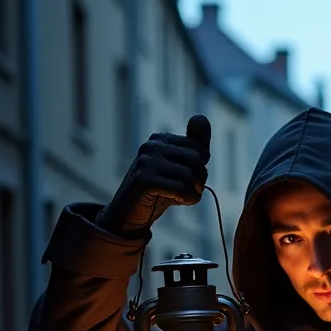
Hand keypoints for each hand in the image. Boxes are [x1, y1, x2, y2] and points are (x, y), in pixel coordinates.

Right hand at [97, 114, 210, 235]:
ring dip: (194, 192)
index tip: (190, 178)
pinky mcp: (143, 180)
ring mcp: (146, 161)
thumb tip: (201, 117)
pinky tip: (180, 202)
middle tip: (191, 190)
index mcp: (160, 139)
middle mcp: (151, 145)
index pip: (199, 148)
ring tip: (184, 197)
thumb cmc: (158, 190)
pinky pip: (180, 188)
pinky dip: (187, 199)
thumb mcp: (179, 166)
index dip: (201, 168)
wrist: (130, 213)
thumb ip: (195, 144)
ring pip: (189, 175)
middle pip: (197, 159)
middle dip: (200, 179)